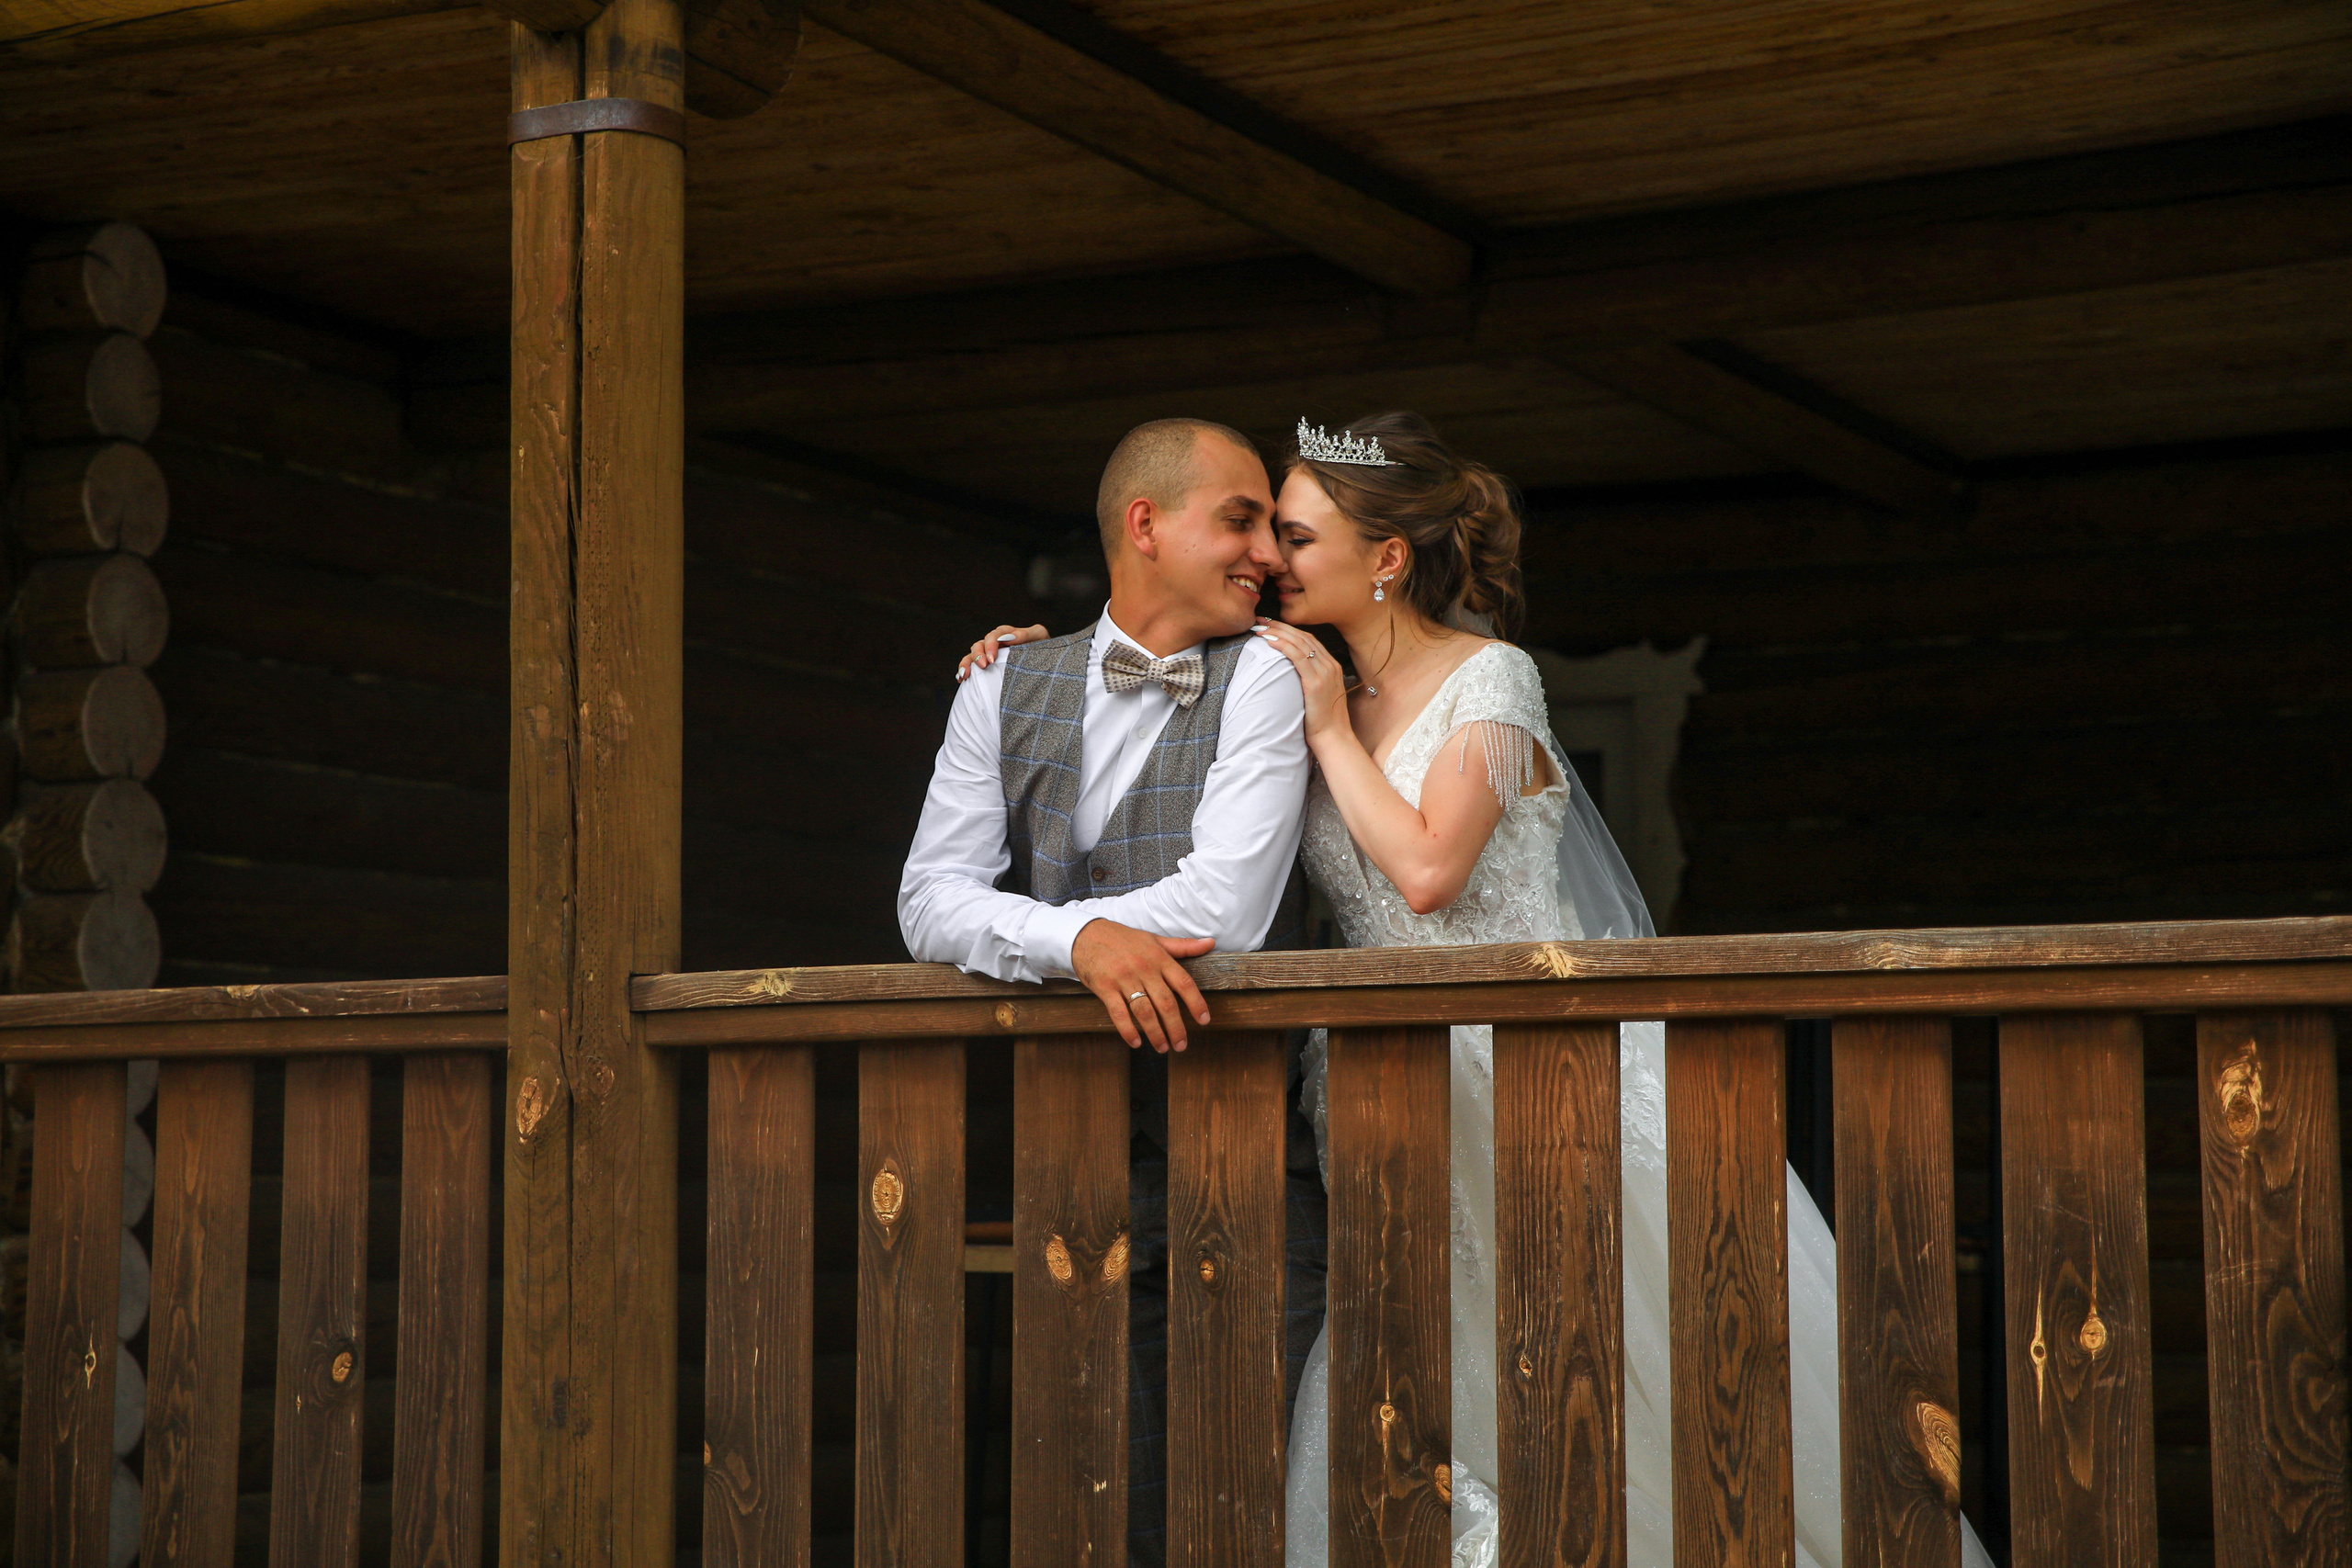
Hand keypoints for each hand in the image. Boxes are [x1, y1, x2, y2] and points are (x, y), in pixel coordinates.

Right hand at [957, 623, 1048, 679]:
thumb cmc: (1045, 650)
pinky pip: (971, 668)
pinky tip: (961, 679)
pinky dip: (964, 672)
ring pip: (972, 656)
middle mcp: (995, 644)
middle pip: (979, 644)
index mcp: (1007, 635)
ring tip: (966, 675)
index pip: (995, 635)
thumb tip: (1008, 638)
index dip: (991, 645)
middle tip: (984, 666)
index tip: (992, 658)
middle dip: (978, 655)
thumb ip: (1026, 634)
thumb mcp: (1039, 638)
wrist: (1047, 668)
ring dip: (967, 663)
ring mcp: (990, 657)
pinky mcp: (987, 670)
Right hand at [1070, 919, 1212, 1052]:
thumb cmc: (1123, 939)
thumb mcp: (1154, 939)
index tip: (1204, 1020)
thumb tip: (1210, 943)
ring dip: (1155, 1033)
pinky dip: (1128, 1030)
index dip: (1196, 1003)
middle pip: (1166, 1003)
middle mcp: (1144, 969)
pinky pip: (1119, 1013)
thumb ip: (1183, 946)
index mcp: (1159, 958)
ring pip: (1144, 1011)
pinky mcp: (1105, 987)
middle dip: (1176, 1027)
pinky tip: (1136, 1042)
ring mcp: (1124, 978)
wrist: (1087, 935)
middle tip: (1182, 1045)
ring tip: (1163, 1048)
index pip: (1184, 983)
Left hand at [1251, 618, 1349, 741]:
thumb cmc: (1323, 721)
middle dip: (1281, 626)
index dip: (1289, 630)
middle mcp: (1330, 665)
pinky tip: (1269, 641)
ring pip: (1299, 643)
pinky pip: (1297, 656)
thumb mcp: (1320, 695)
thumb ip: (1311, 680)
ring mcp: (1325, 672)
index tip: (1272, 625)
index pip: (1309, 640)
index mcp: (1332, 666)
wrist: (1333, 737)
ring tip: (1260, 628)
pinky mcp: (1316, 682)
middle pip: (1303, 637)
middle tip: (1261, 621)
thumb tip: (1290, 675)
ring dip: (1278, 632)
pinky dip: (1283, 645)